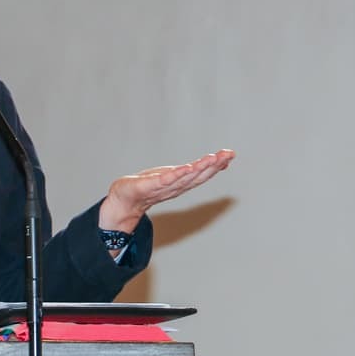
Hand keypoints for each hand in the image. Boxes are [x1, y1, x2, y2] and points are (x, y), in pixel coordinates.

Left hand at [97, 149, 234, 233]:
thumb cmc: (148, 187)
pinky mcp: (148, 187)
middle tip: (227, 154)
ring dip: (199, 168)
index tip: (230, 155)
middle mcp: (175, 186)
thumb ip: (192, 171)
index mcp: (181, 183)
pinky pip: (165, 181)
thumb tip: (214, 162)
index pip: (202, 173)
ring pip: (185, 178)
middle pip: (197, 175)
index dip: (217, 165)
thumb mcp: (173, 176)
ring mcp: (163, 187)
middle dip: (213, 165)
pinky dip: (177, 175)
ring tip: (212, 158)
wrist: (124, 201)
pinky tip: (187, 168)